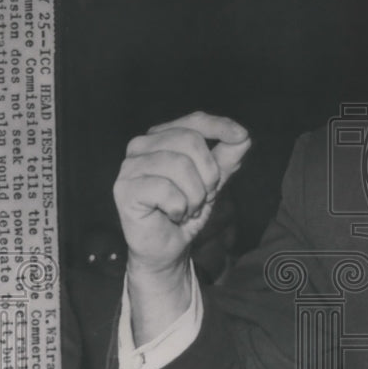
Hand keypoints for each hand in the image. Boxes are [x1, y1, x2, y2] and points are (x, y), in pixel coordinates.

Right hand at [114, 111, 250, 270]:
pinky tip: (173, 215)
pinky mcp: (124, 188)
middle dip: (208, 173)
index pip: (195, 120)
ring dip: (194, 195)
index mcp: (161, 137)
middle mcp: (141, 145)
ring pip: (180, 164)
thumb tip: (243, 136)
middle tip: (203, 196)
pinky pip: (166, 189)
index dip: (220, 126)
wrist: (168, 247)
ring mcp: (130, 166)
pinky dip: (179, 207)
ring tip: (188, 208)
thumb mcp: (213, 181)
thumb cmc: (186, 209)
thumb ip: (227, 157)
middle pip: (190, 140)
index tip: (242, 136)